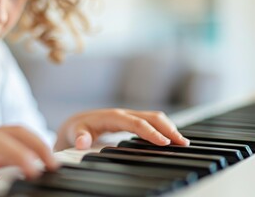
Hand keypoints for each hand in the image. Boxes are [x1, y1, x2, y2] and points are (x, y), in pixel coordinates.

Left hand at [54, 109, 189, 150]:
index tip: (164, 142)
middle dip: (168, 128)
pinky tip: (173, 138)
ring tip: (182, 142)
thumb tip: (82, 142)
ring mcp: (130, 116)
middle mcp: (124, 114)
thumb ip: (79, 137)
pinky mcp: (133, 120)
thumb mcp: (76, 132)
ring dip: (170, 127)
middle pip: (151, 117)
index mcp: (113, 116)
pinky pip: (152, 121)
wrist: (78, 122)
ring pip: (155, 118)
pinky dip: (165, 128)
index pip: (136, 123)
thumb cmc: (78, 128)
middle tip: (182, 143)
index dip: (151, 132)